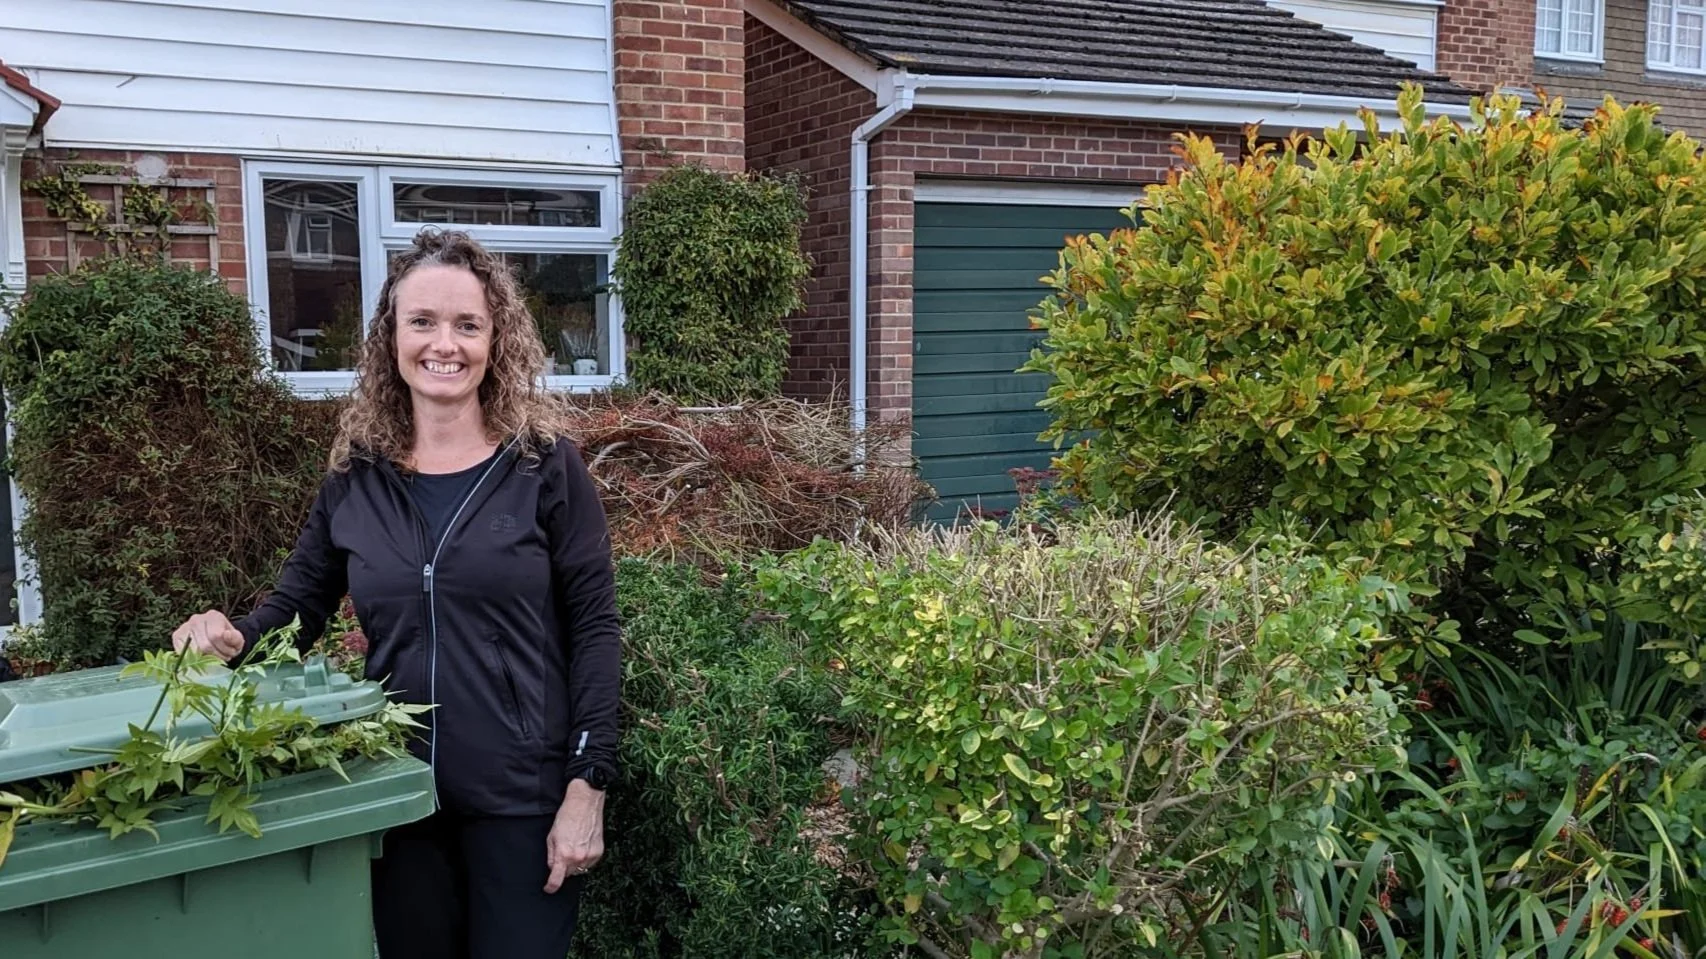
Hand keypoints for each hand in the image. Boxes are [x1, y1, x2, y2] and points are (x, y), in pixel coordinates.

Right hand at [171, 610, 244, 660]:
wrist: (215, 638)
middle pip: (204, 646)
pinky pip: (183, 654)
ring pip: (193, 651)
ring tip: (213, 657)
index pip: (216, 636)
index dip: (224, 649)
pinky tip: (201, 657)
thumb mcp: (237, 640)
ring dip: (205, 660)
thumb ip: (236, 638)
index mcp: (214, 616)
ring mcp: (184, 626)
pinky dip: (194, 660)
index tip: (230, 653)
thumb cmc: (227, 640)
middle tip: (222, 657)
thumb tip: (226, 635)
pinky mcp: (176, 636)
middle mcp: (197, 618)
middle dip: (216, 656)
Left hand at [544, 778, 605, 893]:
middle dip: (563, 868)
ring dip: (575, 864)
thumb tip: (552, 868)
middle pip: (568, 874)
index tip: (549, 888)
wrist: (584, 803)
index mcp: (563, 854)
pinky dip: (585, 859)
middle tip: (563, 853)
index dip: (551, 887)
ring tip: (574, 846)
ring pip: (580, 869)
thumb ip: (551, 855)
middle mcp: (578, 857)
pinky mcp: (599, 851)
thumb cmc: (567, 816)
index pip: (556, 880)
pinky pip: (590, 863)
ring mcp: (590, 855)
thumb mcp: (551, 836)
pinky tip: (582, 845)